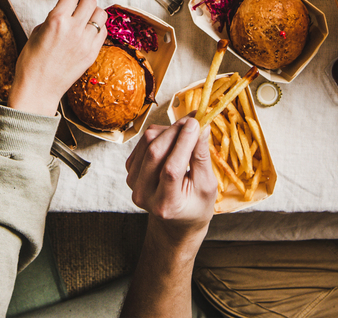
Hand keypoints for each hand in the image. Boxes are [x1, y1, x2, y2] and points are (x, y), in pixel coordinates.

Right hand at [7, 0, 107, 115]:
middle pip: (90, 0)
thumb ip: (52, 20)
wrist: (38, 89)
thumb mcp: (36, 33)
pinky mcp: (92, 54)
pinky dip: (98, 26)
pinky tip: (90, 28)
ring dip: (93, 10)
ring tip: (86, 13)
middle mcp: (74, 29)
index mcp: (57, 21)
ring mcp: (86, 42)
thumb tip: (62, 13)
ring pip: (100, 14)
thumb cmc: (31, 64)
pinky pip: (103, 32)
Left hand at [125, 118, 216, 243]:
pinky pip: (143, 143)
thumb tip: (202, 126)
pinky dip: (160, 135)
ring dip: (168, 130)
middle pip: (155, 153)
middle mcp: (143, 195)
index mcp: (166, 205)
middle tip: (193, 119)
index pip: (171, 170)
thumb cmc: (196, 204)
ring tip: (186, 132)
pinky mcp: (131, 170)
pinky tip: (173, 140)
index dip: (183, 143)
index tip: (196, 123)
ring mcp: (133, 183)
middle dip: (176, 131)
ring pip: (147, 143)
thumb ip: (202, 157)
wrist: (176, 219)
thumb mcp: (207, 186)